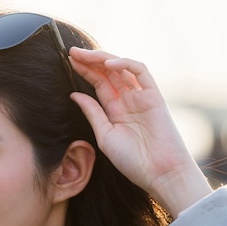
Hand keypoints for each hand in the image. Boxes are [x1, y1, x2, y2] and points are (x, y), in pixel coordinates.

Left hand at [68, 47, 211, 216]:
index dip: (84, 71)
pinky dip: (125, 64)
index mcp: (115, 110)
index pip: (98, 83)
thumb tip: (74, 94)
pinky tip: (108, 63)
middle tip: (71, 52)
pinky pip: (141, 72)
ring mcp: (141, 97)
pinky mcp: (154, 96)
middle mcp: (128, 100)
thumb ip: (92, 113)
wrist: (158, 173)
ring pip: (121, 68)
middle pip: (107, 73)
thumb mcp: (104, 135)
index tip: (68, 62)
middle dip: (89, 61)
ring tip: (84, 54)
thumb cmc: (132, 161)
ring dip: (103, 58)